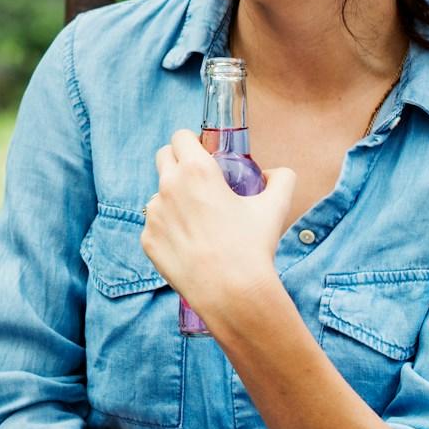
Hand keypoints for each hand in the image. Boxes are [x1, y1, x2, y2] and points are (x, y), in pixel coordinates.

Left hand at [141, 130, 295, 321]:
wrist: (231, 291)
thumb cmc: (252, 246)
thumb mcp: (276, 206)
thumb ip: (281, 179)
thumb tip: (275, 173)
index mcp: (196, 170)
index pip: (180, 137)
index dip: (192, 142)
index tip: (203, 153)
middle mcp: (168, 186)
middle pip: (163, 157)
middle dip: (178, 161)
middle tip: (198, 179)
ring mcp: (153, 214)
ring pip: (159, 194)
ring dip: (174, 198)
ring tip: (199, 220)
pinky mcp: (147, 239)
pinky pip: (156, 225)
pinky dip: (169, 229)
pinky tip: (190, 244)